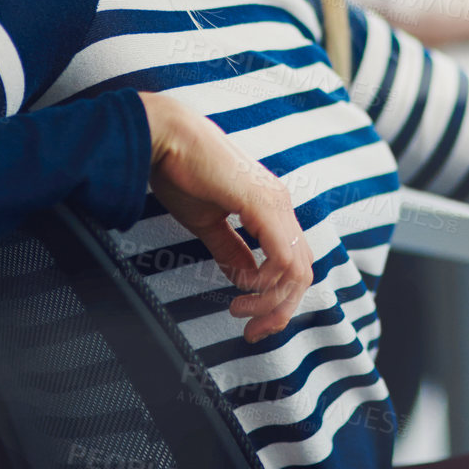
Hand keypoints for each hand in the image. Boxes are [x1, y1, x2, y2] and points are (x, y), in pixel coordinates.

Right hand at [138, 90, 313, 342]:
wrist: (165, 137)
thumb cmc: (181, 170)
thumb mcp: (208, 223)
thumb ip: (230, 251)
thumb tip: (244, 277)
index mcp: (271, 208)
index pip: (293, 263)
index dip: (278, 300)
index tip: (251, 320)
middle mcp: (280, 204)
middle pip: (302, 272)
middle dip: (280, 310)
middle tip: (253, 331)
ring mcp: (275, 203)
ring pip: (298, 269)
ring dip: (272, 301)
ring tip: (240, 309)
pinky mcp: (262, 203)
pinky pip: (281, 256)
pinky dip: (266, 281)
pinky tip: (241, 286)